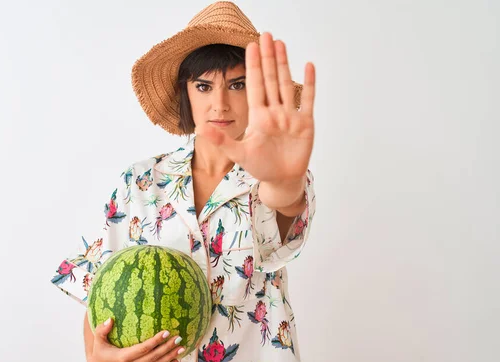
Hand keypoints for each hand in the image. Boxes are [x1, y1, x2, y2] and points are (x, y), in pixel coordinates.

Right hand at [85, 317, 184, 361]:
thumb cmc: (100, 354)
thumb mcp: (98, 342)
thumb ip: (102, 330)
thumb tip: (109, 319)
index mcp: (124, 357)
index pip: (143, 349)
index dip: (155, 341)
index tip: (166, 332)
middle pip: (153, 357)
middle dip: (167, 348)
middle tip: (178, 338)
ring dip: (170, 357)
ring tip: (181, 348)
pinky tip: (175, 360)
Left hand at [204, 32, 315, 186]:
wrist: (281, 180)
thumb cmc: (260, 167)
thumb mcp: (238, 153)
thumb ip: (221, 140)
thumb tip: (199, 128)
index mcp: (258, 116)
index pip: (255, 85)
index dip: (254, 66)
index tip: (251, 46)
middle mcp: (274, 112)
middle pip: (271, 79)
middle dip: (268, 58)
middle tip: (266, 35)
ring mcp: (290, 116)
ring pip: (287, 84)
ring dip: (284, 64)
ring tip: (281, 44)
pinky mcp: (305, 123)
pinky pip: (308, 100)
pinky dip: (308, 84)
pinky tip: (308, 66)